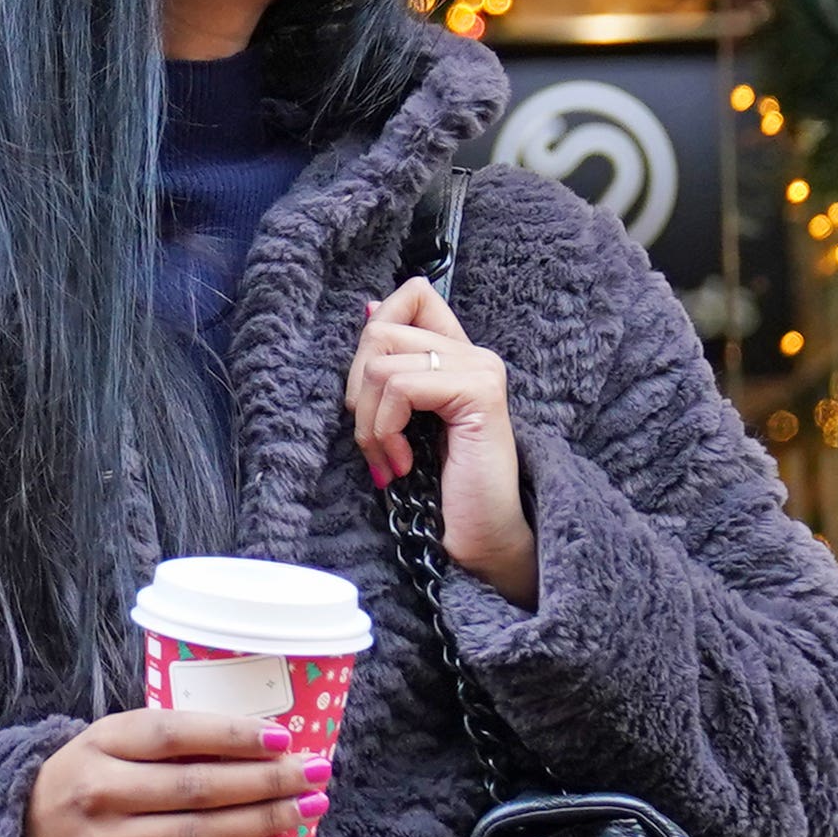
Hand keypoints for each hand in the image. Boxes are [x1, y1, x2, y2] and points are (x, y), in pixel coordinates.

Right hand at [19, 708, 322, 836]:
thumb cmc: (80, 783)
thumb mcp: (106, 745)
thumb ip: (164, 742)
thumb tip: (257, 745)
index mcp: (98, 744)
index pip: (175, 734)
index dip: (233, 736)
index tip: (285, 738)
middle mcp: (99, 793)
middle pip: (197, 786)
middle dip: (266, 781)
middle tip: (314, 776)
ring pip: (200, 834)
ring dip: (263, 823)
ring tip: (306, 811)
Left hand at [348, 279, 534, 603]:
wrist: (478, 542)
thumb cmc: (437, 490)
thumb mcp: (402, 420)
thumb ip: (392, 368)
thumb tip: (368, 308)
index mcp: (456, 355)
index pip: (414, 294)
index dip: (377, 325)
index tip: (371, 389)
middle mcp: (474, 354)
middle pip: (380, 329)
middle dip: (357, 389)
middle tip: (373, 440)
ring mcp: (481, 370)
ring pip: (382, 361)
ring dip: (368, 420)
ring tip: (387, 458)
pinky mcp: (480, 393)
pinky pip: (401, 387)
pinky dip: (386, 429)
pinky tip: (401, 463)